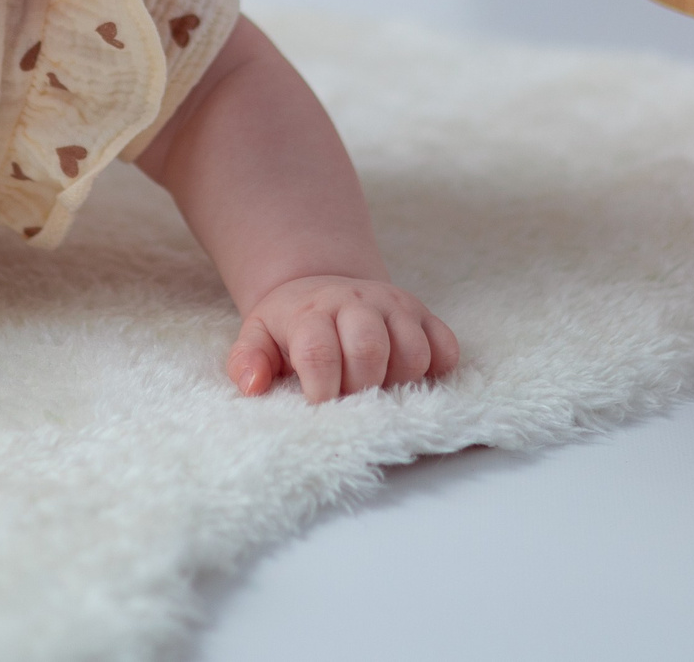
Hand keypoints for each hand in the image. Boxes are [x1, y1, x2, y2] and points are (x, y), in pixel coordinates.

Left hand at [227, 275, 459, 402]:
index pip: (319, 351)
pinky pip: (446, 347)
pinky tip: (410, 378)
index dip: (321, 389)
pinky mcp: (424, 314)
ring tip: (377, 389)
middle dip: (360, 388)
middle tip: (349, 400)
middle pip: (370, 350)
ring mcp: (395, 306)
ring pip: (414, 352)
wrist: (323, 285)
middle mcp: (357, 302)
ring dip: (399, 383)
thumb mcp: (257, 336)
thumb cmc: (290, 325)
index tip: (319, 408)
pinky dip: (435, 370)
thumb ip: (247, 361)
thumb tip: (253, 386)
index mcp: (313, 311)